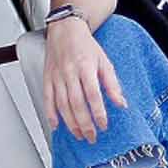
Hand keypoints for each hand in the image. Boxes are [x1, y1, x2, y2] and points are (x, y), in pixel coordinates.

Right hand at [44, 18, 125, 142]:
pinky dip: (50, 114)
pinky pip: (47, 99)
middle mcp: (69, 73)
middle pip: (76, 103)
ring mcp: (56, 76)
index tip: (103, 125)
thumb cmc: (86, 46)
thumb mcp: (105, 62)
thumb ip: (112, 84)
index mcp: (86, 67)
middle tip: (91, 137)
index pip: (93, 95)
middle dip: (84, 123)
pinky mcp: (46, 78)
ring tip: (79, 134)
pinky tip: (57, 125)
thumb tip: (121, 103)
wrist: (65, 30)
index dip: (98, 112)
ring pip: (61, 104)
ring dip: (70, 122)